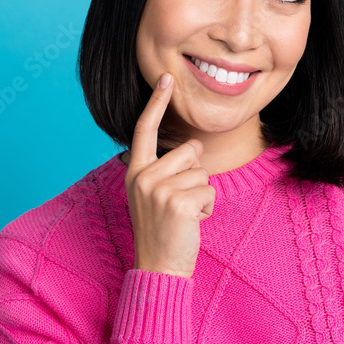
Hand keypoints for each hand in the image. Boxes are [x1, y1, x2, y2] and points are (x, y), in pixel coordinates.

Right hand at [123, 72, 214, 278]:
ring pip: (202, 172)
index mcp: (134, 170)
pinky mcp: (177, 202)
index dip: (157, 102)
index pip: (145, 129)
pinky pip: (209, 191)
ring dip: (202, 194)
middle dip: (195, 174)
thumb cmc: (162, 229)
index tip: (166, 77)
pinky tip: (191, 223)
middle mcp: (142, 176)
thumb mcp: (153, 194)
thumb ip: (166, 169)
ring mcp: (158, 189)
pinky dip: (207, 208)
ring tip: (184, 215)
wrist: (158, 266)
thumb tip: (194, 146)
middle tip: (179, 203)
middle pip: (189, 150)